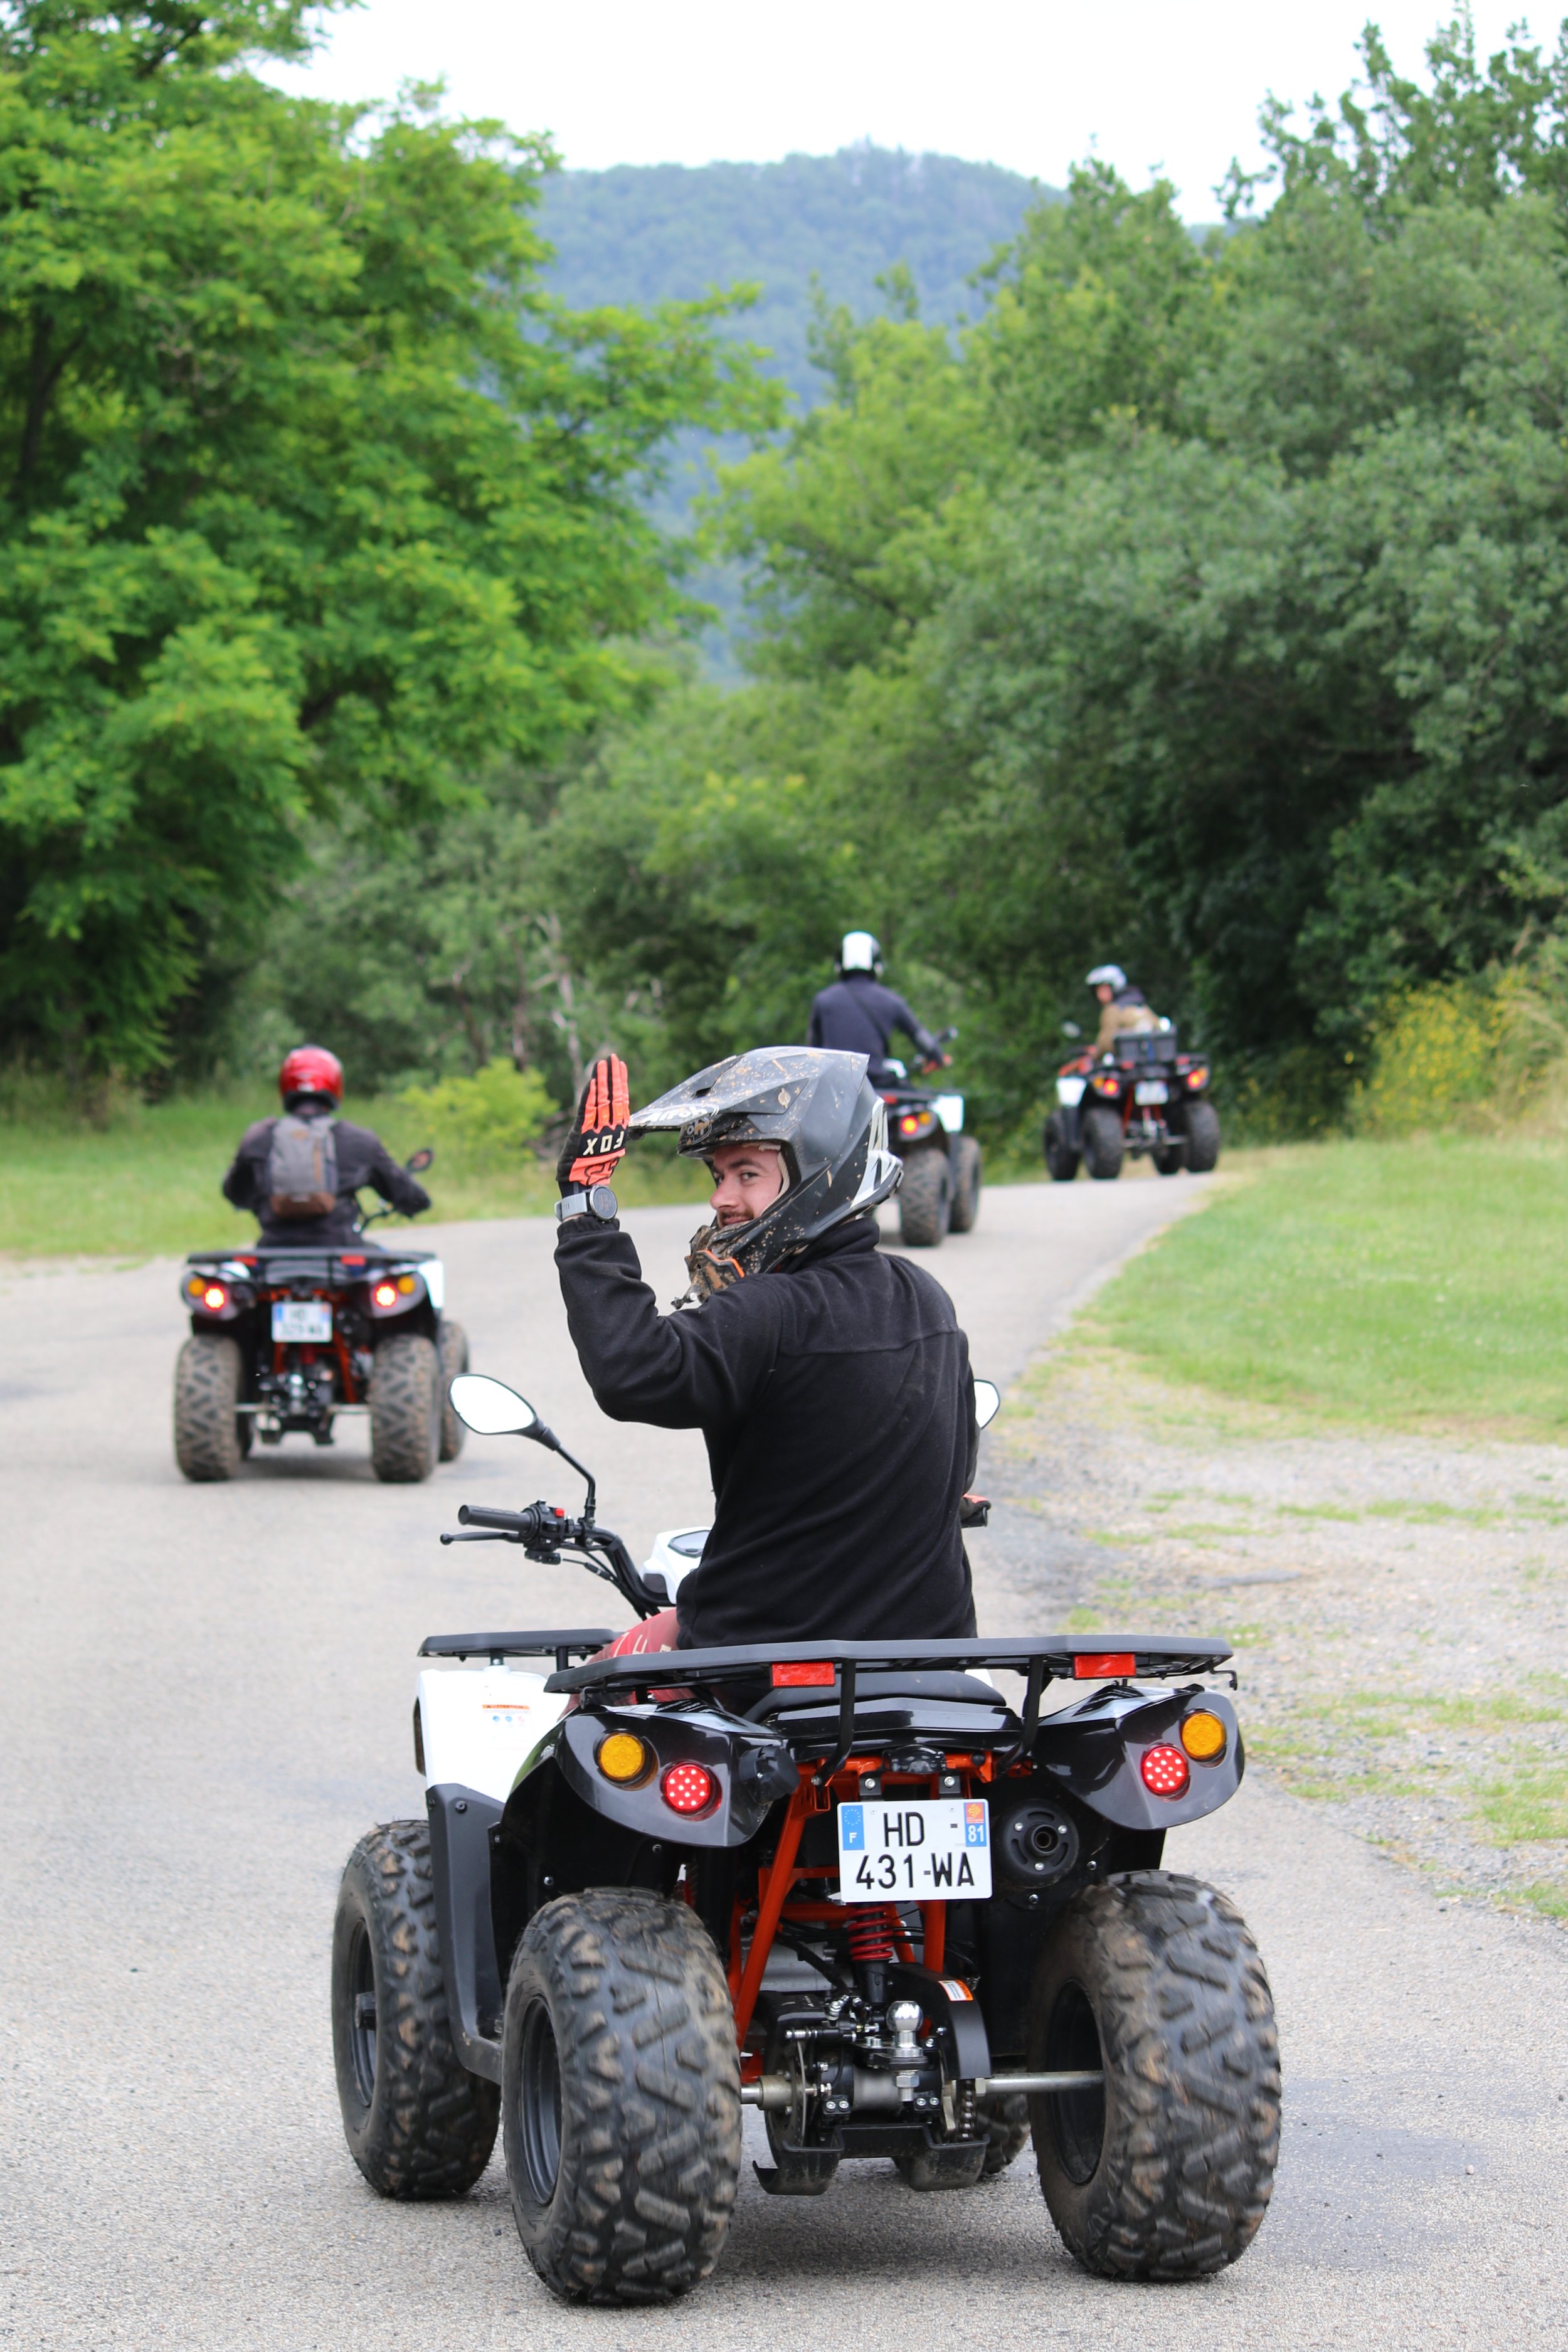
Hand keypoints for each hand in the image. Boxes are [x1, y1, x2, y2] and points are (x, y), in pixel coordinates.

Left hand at [557, 1055, 629, 1194]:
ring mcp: (597, 1129)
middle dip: (613, 1076)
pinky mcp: (582, 1132)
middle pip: (614, 1096)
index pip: (622, 1100)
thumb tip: (626, 1123)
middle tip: (612, 1057)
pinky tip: (592, 1081)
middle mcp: (610, 1128)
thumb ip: (615, 1132)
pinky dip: (590, 1095)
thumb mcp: (610, 1147)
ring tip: (602, 1062)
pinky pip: (587, 1110)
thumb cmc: (595, 1167)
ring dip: (602, 1080)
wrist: (584, 1183)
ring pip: (601, 1100)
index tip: (621, 1066)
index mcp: (619, 1130)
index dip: (621, 1082)